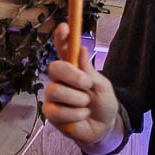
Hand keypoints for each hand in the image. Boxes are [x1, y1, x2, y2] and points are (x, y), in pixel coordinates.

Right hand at [44, 23, 120, 150]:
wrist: (104, 127)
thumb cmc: (103, 103)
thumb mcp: (102, 85)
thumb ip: (89, 70)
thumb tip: (81, 48)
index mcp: (73, 69)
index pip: (63, 50)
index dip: (61, 38)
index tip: (64, 27)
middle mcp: (60, 79)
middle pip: (54, 67)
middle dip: (72, 75)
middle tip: (87, 83)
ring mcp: (53, 96)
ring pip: (56, 91)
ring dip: (78, 100)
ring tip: (86, 105)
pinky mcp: (50, 113)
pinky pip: (58, 111)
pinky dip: (76, 114)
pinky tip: (81, 116)